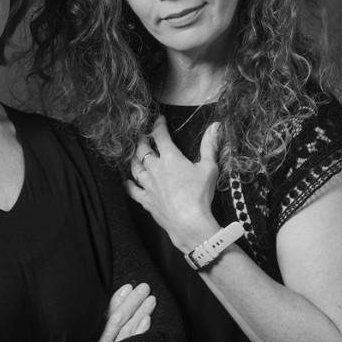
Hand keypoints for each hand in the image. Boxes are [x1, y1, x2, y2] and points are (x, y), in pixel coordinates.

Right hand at [94, 282, 155, 341]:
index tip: (128, 287)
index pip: (105, 317)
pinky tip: (147, 319)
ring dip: (140, 312)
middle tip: (144, 288)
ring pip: (127, 331)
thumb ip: (101, 324)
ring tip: (151, 299)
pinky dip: (140, 331)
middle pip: (117, 321)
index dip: (117, 301)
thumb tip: (119, 301)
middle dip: (131, 302)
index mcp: (90, 340)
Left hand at [127, 117, 223, 250]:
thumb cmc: (200, 194)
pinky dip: (128, 184)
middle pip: (142, 150)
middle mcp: (154, 169)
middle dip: (143, 141)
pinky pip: (132, 189)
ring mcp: (147, 184)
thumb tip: (215, 126)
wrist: (188, 221)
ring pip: (134, 167)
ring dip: (134, 159)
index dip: (158, 126)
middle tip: (144, 137)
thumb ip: (209, 146)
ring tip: (135, 154)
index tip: (158, 120)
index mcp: (170, 158)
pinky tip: (126, 181)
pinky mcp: (145, 199)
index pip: (160, 136)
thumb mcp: (209, 167)